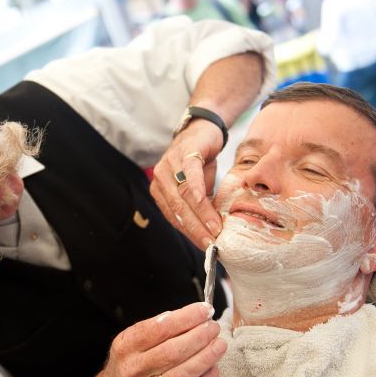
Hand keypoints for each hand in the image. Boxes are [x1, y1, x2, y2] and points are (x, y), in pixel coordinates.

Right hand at [99, 301, 226, 376]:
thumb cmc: (131, 358)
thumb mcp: (133, 337)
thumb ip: (157, 326)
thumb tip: (191, 315)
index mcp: (126, 346)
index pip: (159, 329)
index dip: (186, 318)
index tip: (204, 310)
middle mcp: (134, 370)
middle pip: (172, 352)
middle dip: (199, 337)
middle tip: (214, 327)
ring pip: (180, 376)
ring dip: (205, 359)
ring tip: (219, 345)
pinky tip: (214, 370)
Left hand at [150, 120, 224, 248]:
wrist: (203, 129)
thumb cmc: (199, 161)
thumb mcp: (198, 187)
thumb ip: (199, 206)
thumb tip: (211, 232)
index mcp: (160, 190)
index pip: (174, 217)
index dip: (190, 234)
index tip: (205, 247)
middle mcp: (160, 178)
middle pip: (178, 209)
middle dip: (195, 229)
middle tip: (211, 244)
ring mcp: (171, 164)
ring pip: (184, 195)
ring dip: (201, 214)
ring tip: (215, 229)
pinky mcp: (185, 153)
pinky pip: (190, 173)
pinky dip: (197, 188)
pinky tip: (204, 200)